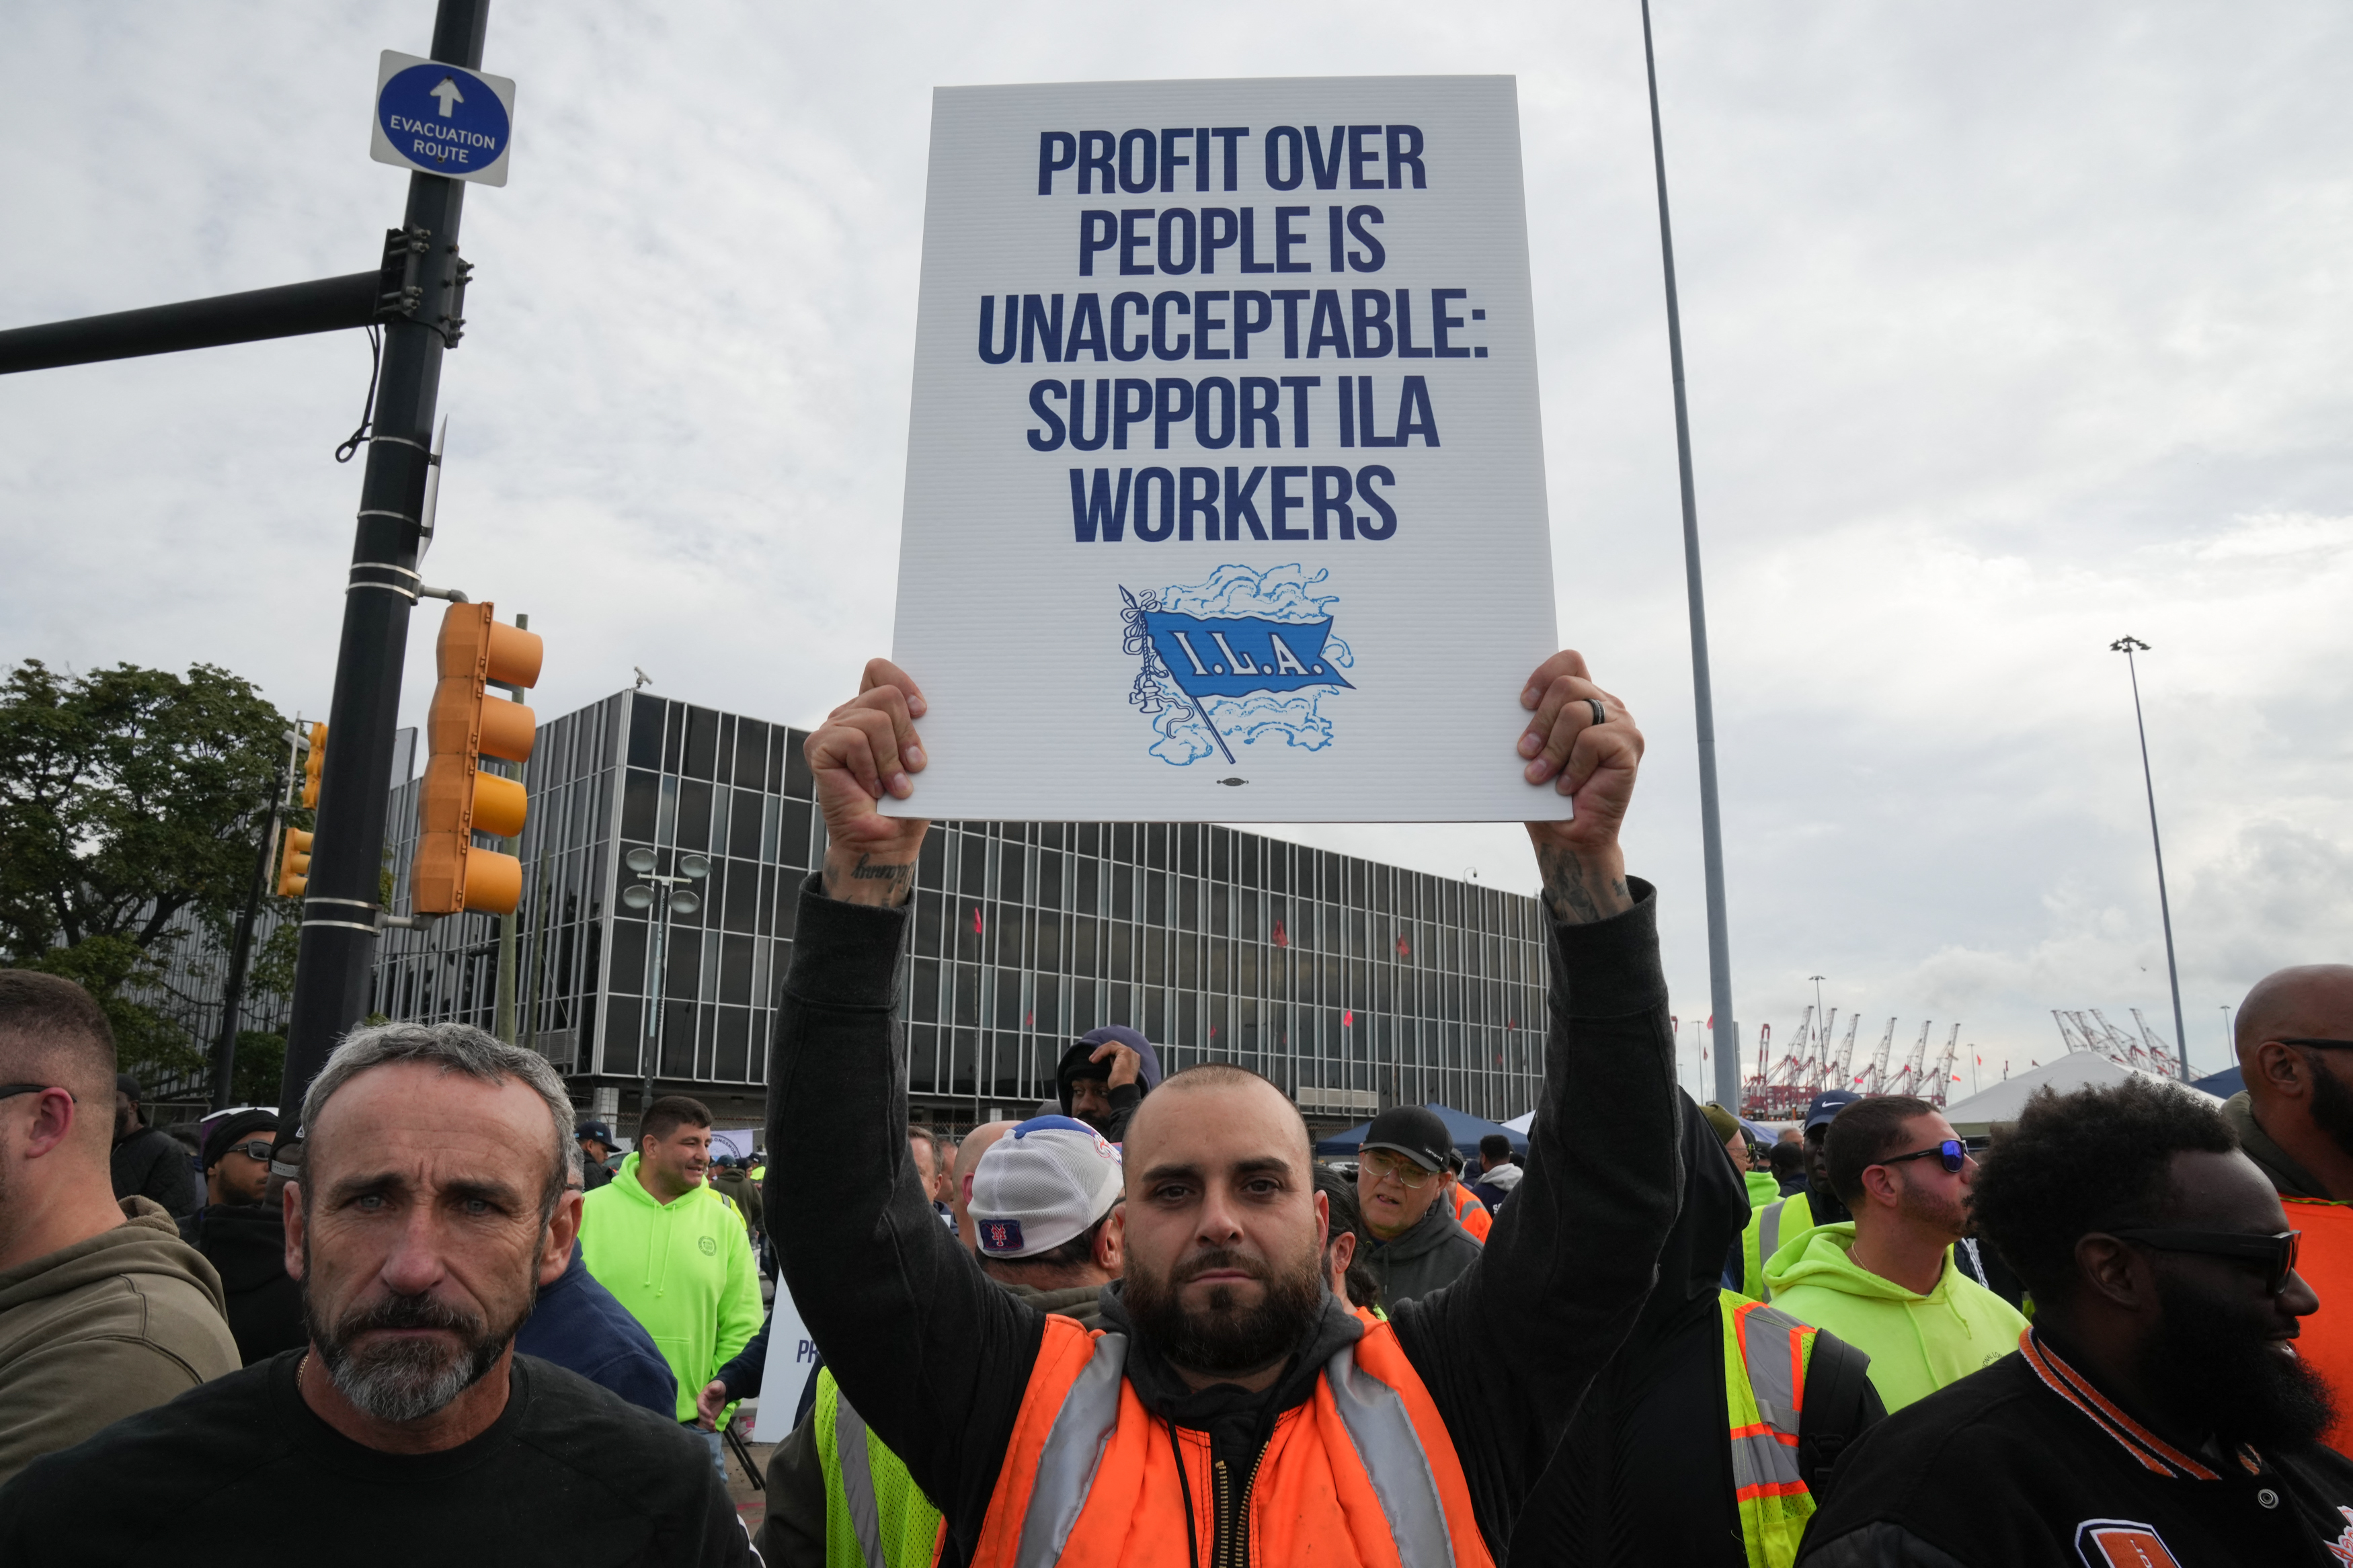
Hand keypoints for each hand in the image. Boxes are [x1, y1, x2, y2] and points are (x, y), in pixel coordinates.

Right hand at [695, 1378, 728, 1429]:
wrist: (722, 1392)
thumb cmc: (718, 1387)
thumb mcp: (718, 1385)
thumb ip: (715, 1387)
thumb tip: (712, 1389)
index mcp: (701, 1398)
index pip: (700, 1405)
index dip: (704, 1410)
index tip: (709, 1415)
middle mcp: (702, 1407)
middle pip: (701, 1415)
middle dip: (706, 1420)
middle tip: (712, 1423)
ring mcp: (705, 1412)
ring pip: (704, 1420)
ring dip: (708, 1425)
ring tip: (713, 1428)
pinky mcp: (710, 1417)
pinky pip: (708, 1423)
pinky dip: (710, 1428)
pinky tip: (714, 1430)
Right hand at [810, 658, 931, 905]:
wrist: (885, 841)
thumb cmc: (907, 803)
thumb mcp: (919, 759)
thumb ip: (917, 728)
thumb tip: (930, 706)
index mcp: (873, 711)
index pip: (880, 670)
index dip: (904, 683)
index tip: (924, 712)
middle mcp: (849, 715)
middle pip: (886, 693)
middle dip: (908, 733)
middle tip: (915, 767)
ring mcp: (832, 730)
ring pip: (875, 718)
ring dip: (891, 758)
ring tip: (895, 786)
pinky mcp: (818, 747)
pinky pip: (855, 739)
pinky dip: (870, 767)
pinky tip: (870, 788)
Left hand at [1091, 1041, 1142, 1089]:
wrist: (1123, 1089)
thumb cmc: (1118, 1085)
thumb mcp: (1116, 1071)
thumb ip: (1114, 1062)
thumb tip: (1107, 1057)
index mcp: (1132, 1059)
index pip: (1117, 1050)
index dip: (1106, 1053)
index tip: (1096, 1060)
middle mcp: (1133, 1054)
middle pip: (1114, 1045)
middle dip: (1101, 1050)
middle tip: (1092, 1058)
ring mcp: (1130, 1052)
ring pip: (1111, 1045)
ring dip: (1099, 1051)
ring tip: (1092, 1059)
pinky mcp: (1125, 1051)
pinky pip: (1109, 1048)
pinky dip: (1100, 1053)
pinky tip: (1094, 1060)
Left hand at [1517, 651, 1641, 922]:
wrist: (1568, 837)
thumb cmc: (1543, 794)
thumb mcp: (1531, 750)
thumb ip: (1528, 721)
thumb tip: (1496, 697)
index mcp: (1583, 699)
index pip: (1569, 661)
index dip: (1543, 673)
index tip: (1522, 702)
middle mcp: (1606, 706)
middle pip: (1567, 684)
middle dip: (1539, 720)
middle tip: (1524, 752)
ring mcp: (1622, 724)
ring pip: (1576, 711)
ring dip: (1551, 748)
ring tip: (1540, 775)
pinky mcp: (1630, 747)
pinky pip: (1591, 740)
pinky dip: (1572, 767)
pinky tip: (1566, 787)